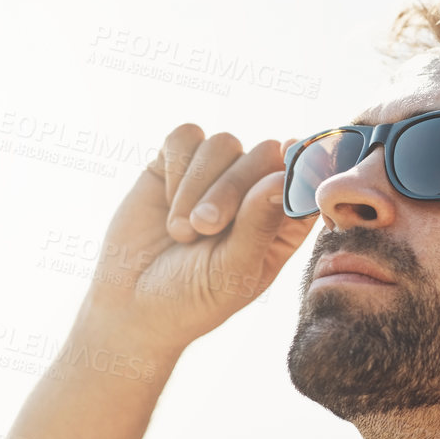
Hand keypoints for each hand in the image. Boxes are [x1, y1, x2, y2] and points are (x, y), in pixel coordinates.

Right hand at [80, 125, 317, 351]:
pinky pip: (186, 135)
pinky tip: (166, 202)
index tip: (283, 177)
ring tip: (183, 231)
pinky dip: (176, 166)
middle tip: (207, 226)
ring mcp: (218, 172)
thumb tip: (283, 178)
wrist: (132, 302)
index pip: (307, 179)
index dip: (302, 169)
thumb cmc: (195, 296)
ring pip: (224, 143)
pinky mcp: (178, 161)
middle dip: (233, 187)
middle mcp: (256, 189)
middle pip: (265, 152)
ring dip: (199, 185)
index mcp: (285, 219)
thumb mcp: (234, 271)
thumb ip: (259, 224)